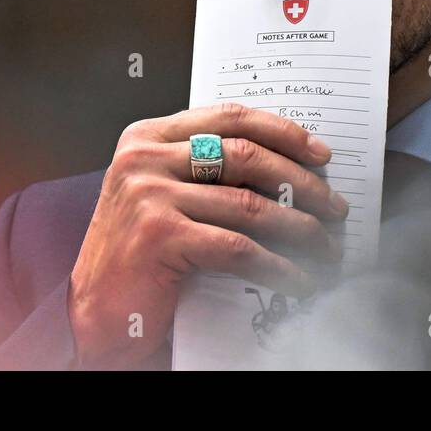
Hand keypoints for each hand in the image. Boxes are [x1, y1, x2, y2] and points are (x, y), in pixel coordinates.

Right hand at [67, 102, 348, 368]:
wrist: (97, 312)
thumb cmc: (136, 255)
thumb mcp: (160, 193)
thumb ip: (202, 169)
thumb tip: (284, 168)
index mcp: (147, 137)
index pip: (229, 117)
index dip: (282, 132)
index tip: (319, 153)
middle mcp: (144, 158)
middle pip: (245, 156)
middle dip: (301, 182)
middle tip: (334, 206)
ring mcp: (149, 195)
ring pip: (249, 204)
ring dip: (299, 228)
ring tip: (325, 247)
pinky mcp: (160, 236)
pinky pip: (238, 248)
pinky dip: (278, 266)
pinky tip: (298, 279)